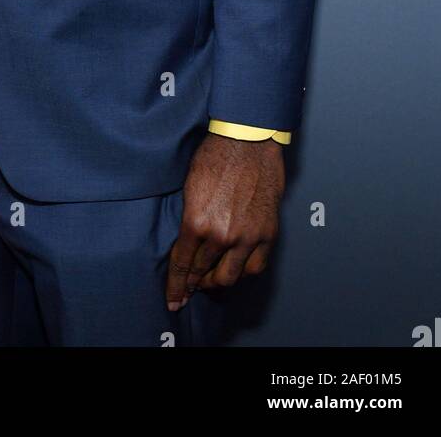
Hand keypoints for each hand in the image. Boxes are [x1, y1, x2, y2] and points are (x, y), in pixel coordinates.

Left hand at [165, 132, 283, 309]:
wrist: (248, 141)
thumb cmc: (215, 156)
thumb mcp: (189, 187)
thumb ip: (189, 219)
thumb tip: (187, 242)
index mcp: (196, 222)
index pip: (182, 265)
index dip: (176, 286)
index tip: (173, 300)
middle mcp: (221, 235)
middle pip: (204, 274)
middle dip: (194, 285)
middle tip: (191, 288)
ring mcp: (247, 236)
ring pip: (230, 277)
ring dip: (218, 282)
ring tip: (212, 279)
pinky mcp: (267, 233)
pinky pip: (256, 266)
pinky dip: (244, 272)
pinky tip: (237, 268)